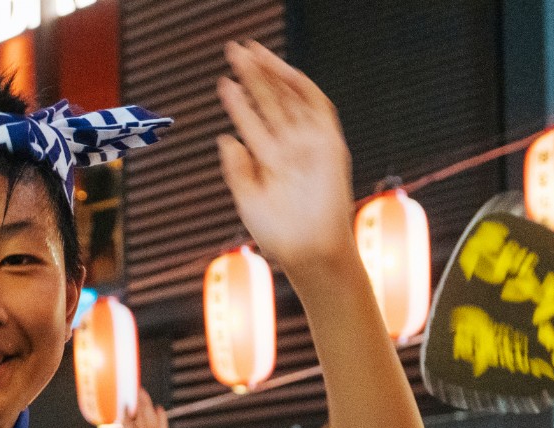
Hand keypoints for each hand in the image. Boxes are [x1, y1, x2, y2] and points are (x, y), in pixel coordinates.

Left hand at [216, 41, 355, 273]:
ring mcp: (310, 144)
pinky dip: (302, 89)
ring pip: (290, 100)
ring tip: (253, 53)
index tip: (222, 82)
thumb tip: (226, 139)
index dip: (237, 102)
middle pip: (270, 103)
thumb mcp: (247, 200)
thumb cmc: (280, 236)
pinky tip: (284, 72)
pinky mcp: (330, 145)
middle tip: (234, 51)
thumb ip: (237, 170)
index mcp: (268, 162)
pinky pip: (318, 109)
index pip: (251, 123)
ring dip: (274, 75)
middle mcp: (289, 149)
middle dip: (253, 78)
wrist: (310, 251)